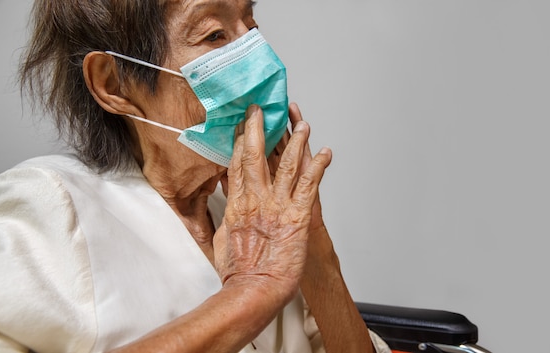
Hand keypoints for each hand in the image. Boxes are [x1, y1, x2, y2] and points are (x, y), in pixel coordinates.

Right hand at [213, 104, 331, 303]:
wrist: (253, 290)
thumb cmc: (238, 271)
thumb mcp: (223, 238)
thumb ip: (226, 214)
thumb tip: (225, 200)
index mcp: (236, 204)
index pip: (237, 164)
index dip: (239, 141)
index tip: (241, 124)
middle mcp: (254, 199)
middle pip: (255, 155)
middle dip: (258, 129)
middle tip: (261, 108)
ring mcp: (276, 205)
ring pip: (285, 165)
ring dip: (295, 142)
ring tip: (303, 124)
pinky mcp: (297, 215)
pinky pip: (309, 184)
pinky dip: (319, 166)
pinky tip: (326, 152)